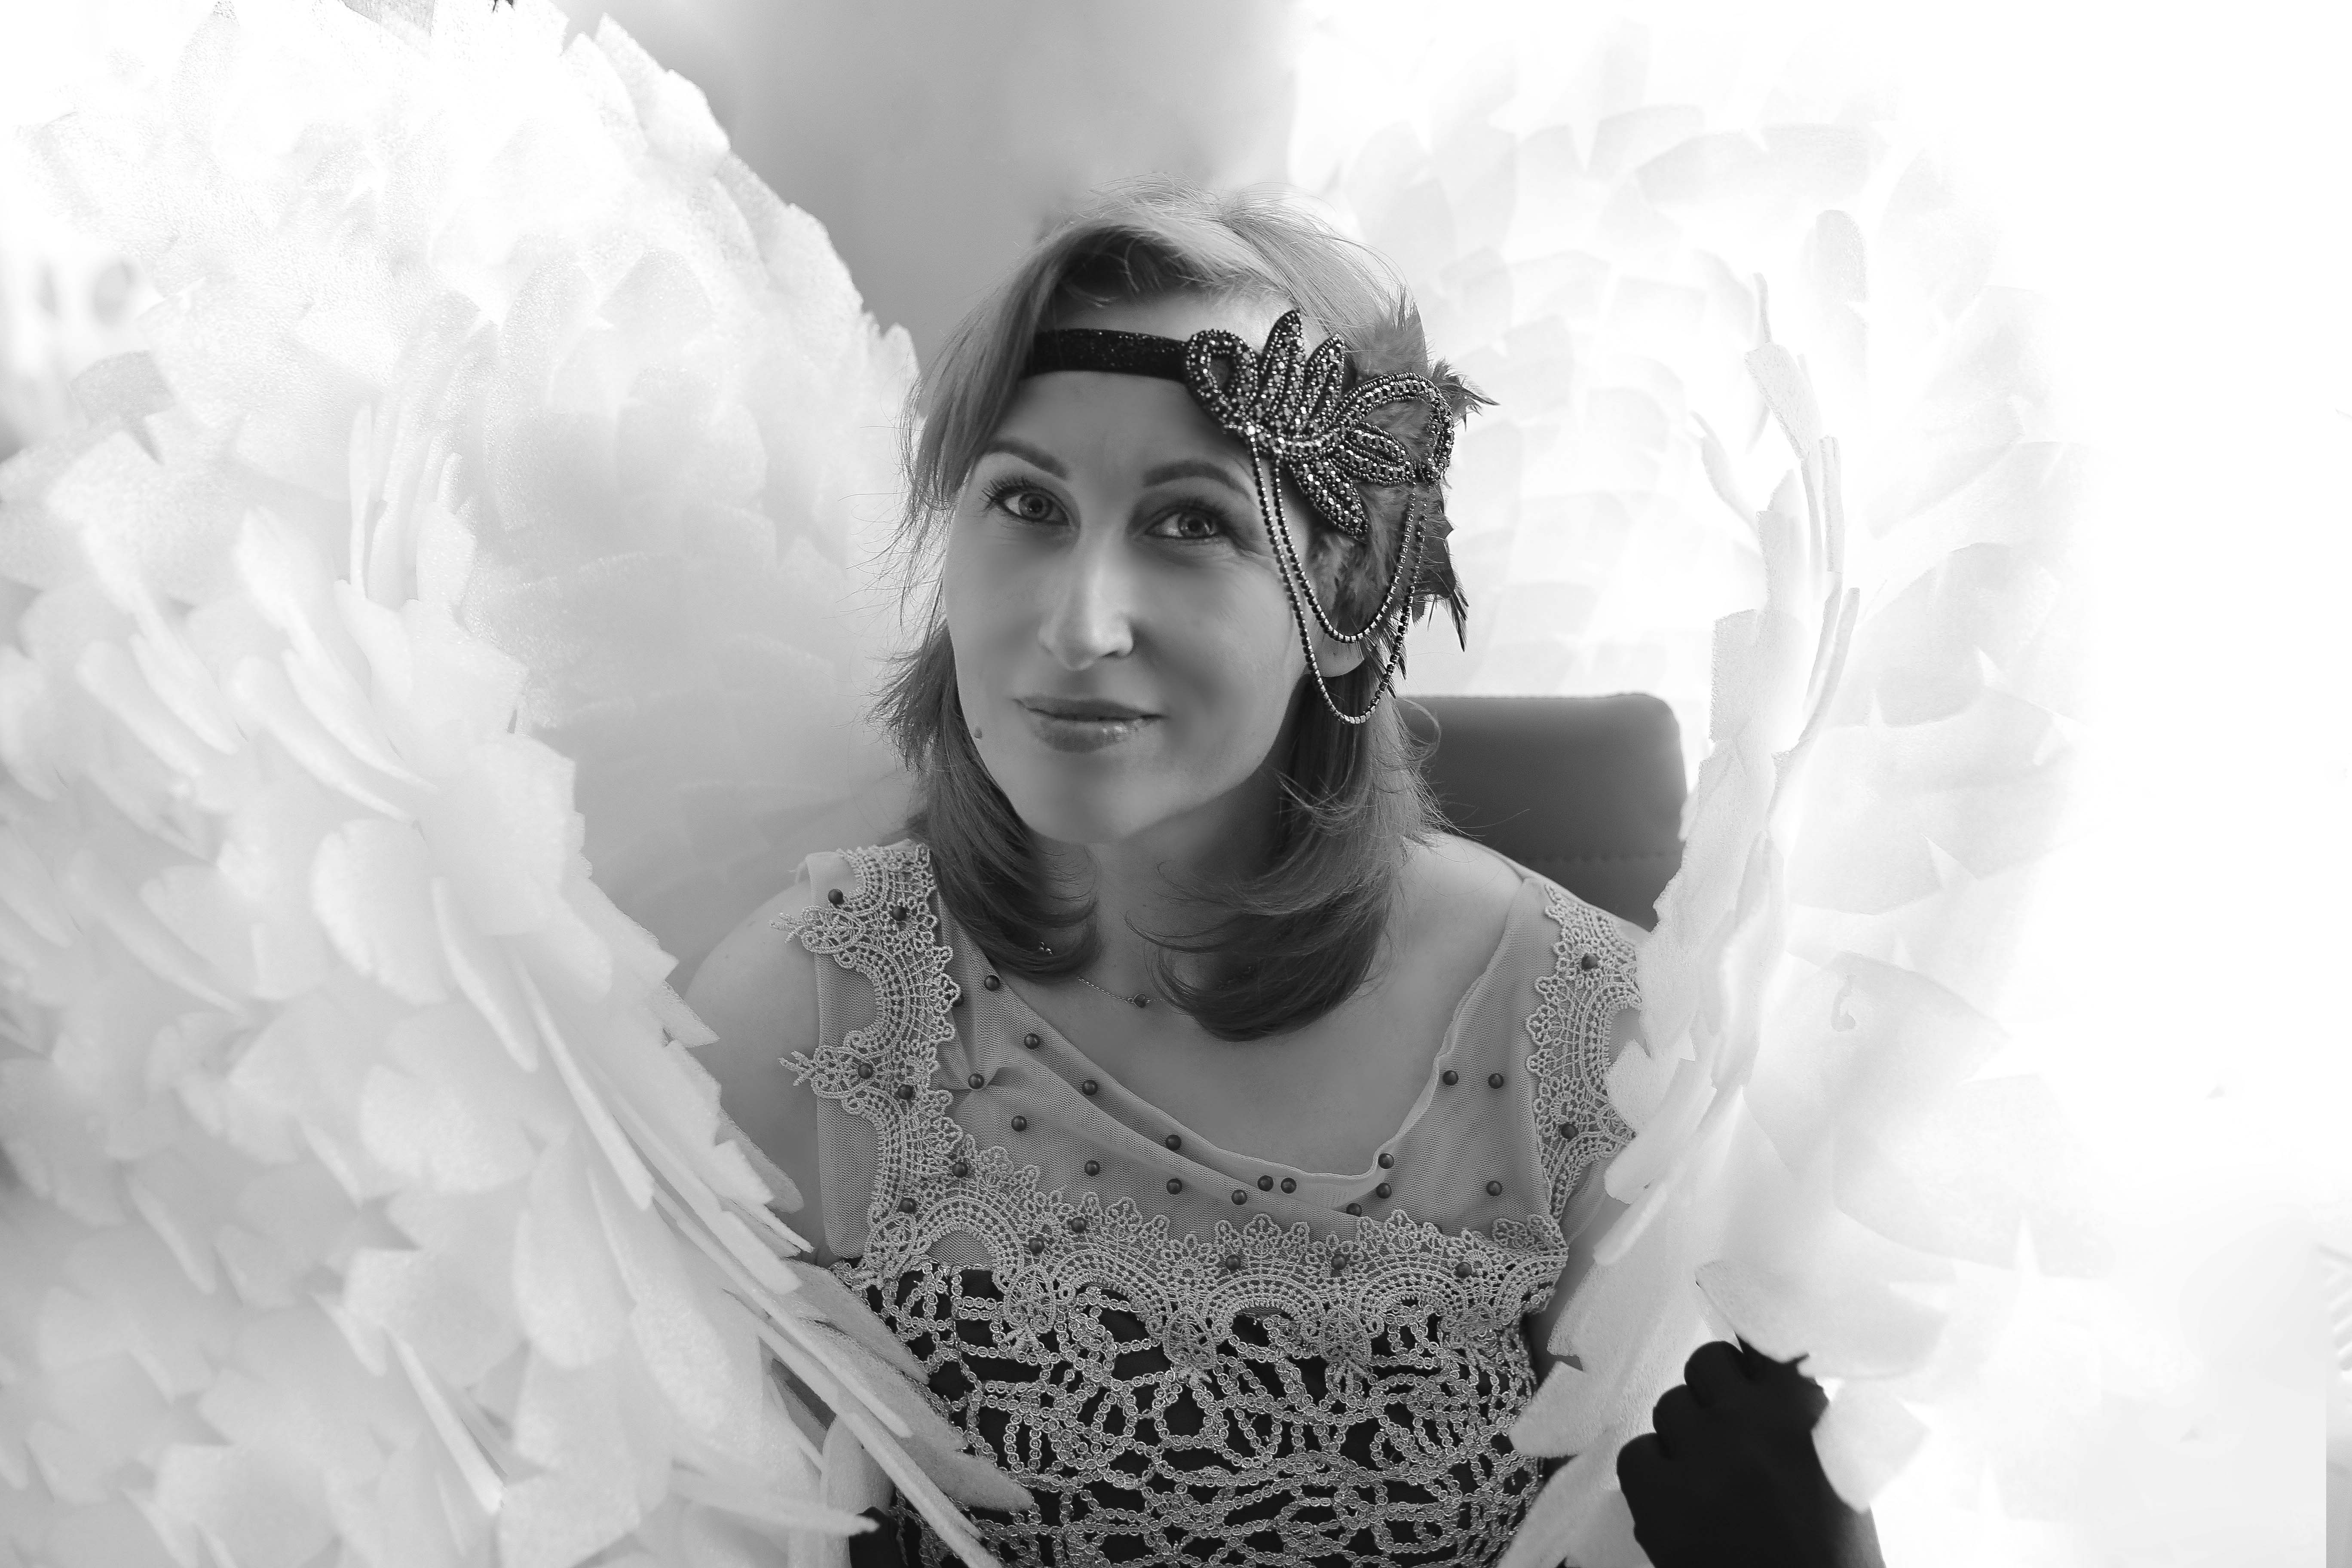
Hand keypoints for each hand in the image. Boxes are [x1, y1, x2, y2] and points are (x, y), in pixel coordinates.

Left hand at [1615, 1340, 1884, 1567]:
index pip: (1760, 1339)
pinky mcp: (1656, 1497)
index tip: (1737, 1336)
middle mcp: (1743, 1420)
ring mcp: (1695, 1456)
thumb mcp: (1838, 1467)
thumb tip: (1763, 1373)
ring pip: (1669, 1407)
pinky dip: (1653, 1472)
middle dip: (1714, 1390)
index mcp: (1798, 1411)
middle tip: (1727, 1427)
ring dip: (1686, 1433)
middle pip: (1705, 1364)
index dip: (1746, 1341)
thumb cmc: (1831, 1549)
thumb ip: (1800, 1415)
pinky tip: (1677, 1497)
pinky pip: (1635, 1453)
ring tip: (1708, 1473)